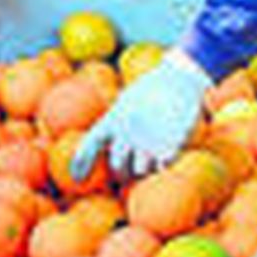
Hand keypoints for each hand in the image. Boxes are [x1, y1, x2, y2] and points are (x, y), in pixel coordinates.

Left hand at [71, 48, 211, 178]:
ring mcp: (148, 140)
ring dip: (143, 172)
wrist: (180, 78)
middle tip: (129, 171)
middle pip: (117, 166)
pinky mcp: (170, 146)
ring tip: (150, 163)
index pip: (91, 143)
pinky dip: (162, 167)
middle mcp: (127, 131)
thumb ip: (117, 122)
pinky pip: (162, 168)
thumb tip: (106, 144)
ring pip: (140, 171)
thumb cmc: (152, 88)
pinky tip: (166, 158)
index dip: (81, 162)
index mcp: (114, 118)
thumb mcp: (127, 101)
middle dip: (121, 173)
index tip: (76, 179)